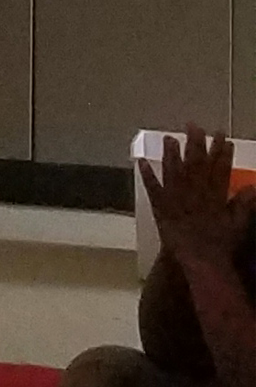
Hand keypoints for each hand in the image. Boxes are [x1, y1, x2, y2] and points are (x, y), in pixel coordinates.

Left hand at [147, 128, 241, 278]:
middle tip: (194, 125)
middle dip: (196, 144)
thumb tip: (252, 187)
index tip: (222, 136)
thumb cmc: (220, 245)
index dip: (221, 152)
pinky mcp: (160, 208)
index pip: (219, 169)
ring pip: (173, 172)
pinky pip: (152, 189)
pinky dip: (146, 175)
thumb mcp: (237, 225)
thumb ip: (243, 205)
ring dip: (170, 154)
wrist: (200, 261)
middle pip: (195, 165)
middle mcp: (195, 195)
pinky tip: (141, 161)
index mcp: (215, 197)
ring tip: (169, 137)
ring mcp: (176, 200)